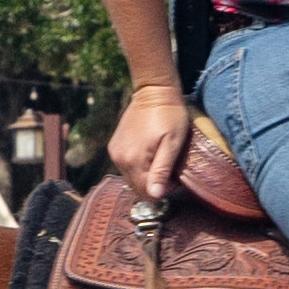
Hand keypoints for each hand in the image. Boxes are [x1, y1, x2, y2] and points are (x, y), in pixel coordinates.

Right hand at [109, 82, 198, 203]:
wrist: (153, 92)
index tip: (174, 173)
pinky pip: (126, 167)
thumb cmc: (169, 116)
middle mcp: (120, 160)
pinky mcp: (114, 147)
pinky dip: (137, 166)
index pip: (147, 193)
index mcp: (134, 161)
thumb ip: (162, 170)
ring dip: (145, 174)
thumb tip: (155, 196)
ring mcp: (115, 153)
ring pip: (131, 178)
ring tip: (159, 156)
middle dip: (154, 183)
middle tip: (168, 165)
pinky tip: (148, 151)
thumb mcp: (172, 143)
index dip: (164, 188)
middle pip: (137, 188)